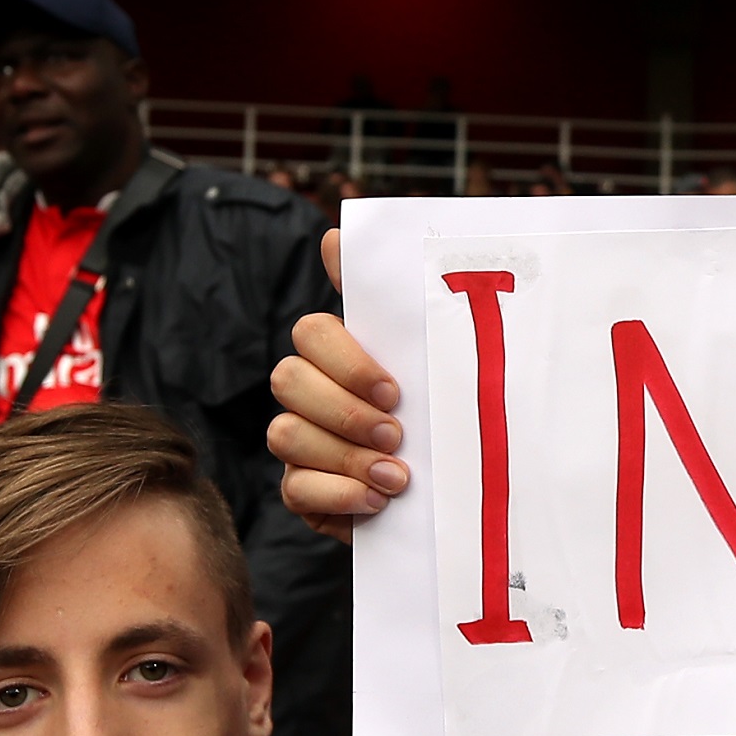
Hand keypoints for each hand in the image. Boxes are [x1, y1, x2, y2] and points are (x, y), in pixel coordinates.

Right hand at [270, 225, 407, 541]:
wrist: (450, 491)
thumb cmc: (438, 419)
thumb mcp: (430, 363)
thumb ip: (391, 303)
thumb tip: (336, 235)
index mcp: (341, 355)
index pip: (313, 332)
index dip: (348, 361)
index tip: (396, 390)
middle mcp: (310, 393)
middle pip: (288, 380)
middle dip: (345, 411)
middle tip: (396, 433)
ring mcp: (300, 442)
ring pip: (285, 433)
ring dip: (345, 457)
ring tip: (396, 477)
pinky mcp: (301, 491)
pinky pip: (295, 488)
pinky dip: (339, 495)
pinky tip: (377, 501)